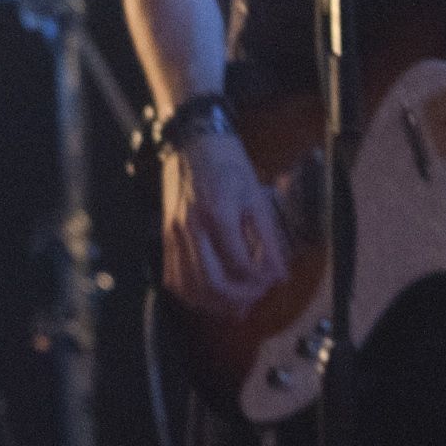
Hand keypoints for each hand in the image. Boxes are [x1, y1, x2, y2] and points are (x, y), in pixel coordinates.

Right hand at [161, 129, 289, 317]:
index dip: (261, 282)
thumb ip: (268, 239)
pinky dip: (191, 294)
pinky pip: (173, 277)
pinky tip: (208, 295)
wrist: (193, 142)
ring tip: (235, 303)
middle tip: (256, 296)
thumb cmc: (229, 165)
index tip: (274, 281)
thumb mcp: (256, 196)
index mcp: (219, 215)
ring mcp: (174, 234)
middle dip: (239, 298)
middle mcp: (192, 229)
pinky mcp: (165, 236)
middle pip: (213, 284)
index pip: (241, 266)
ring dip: (214, 303)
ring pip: (190, 287)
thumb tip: (280, 275)